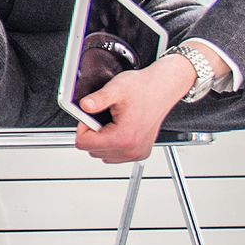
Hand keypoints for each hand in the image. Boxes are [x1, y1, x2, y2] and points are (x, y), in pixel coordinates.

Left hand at [74, 54, 195, 164]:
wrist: (162, 88)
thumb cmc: (143, 89)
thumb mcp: (115, 89)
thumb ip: (97, 99)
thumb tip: (84, 106)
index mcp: (124, 138)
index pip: (84, 144)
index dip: (83, 127)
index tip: (90, 116)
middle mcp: (132, 149)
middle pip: (92, 150)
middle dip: (92, 133)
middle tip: (101, 116)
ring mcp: (137, 153)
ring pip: (103, 154)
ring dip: (101, 140)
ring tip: (111, 122)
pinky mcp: (140, 152)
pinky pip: (115, 155)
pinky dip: (111, 144)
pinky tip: (117, 128)